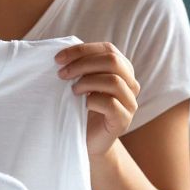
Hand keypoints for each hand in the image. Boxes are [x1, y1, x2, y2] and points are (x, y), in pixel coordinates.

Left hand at [55, 42, 140, 157]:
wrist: (88, 140)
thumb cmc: (81, 108)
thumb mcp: (81, 82)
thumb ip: (80, 67)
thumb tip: (62, 53)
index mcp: (122, 69)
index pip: (108, 49)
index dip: (82, 50)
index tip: (58, 58)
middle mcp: (131, 83)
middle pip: (112, 61)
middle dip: (82, 64)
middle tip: (62, 74)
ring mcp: (130, 102)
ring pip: (114, 81)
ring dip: (87, 82)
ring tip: (72, 90)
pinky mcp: (124, 120)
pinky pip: (111, 104)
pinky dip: (92, 101)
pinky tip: (82, 105)